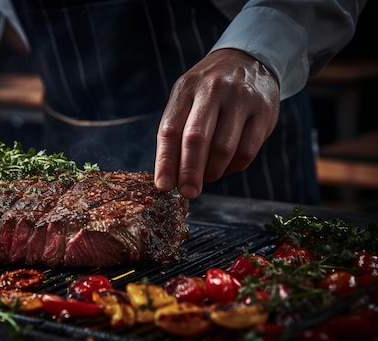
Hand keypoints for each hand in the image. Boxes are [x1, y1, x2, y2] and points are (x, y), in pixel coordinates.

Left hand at [154, 48, 279, 198]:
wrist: (249, 60)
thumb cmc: (209, 90)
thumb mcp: (187, 98)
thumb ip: (177, 131)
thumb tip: (170, 176)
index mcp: (186, 88)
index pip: (170, 129)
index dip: (165, 161)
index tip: (164, 185)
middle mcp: (212, 90)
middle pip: (196, 139)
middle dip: (190, 172)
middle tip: (188, 192)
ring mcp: (240, 99)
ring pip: (223, 148)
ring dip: (213, 171)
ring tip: (208, 176)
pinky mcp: (264, 111)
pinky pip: (247, 151)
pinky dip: (233, 166)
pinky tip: (227, 166)